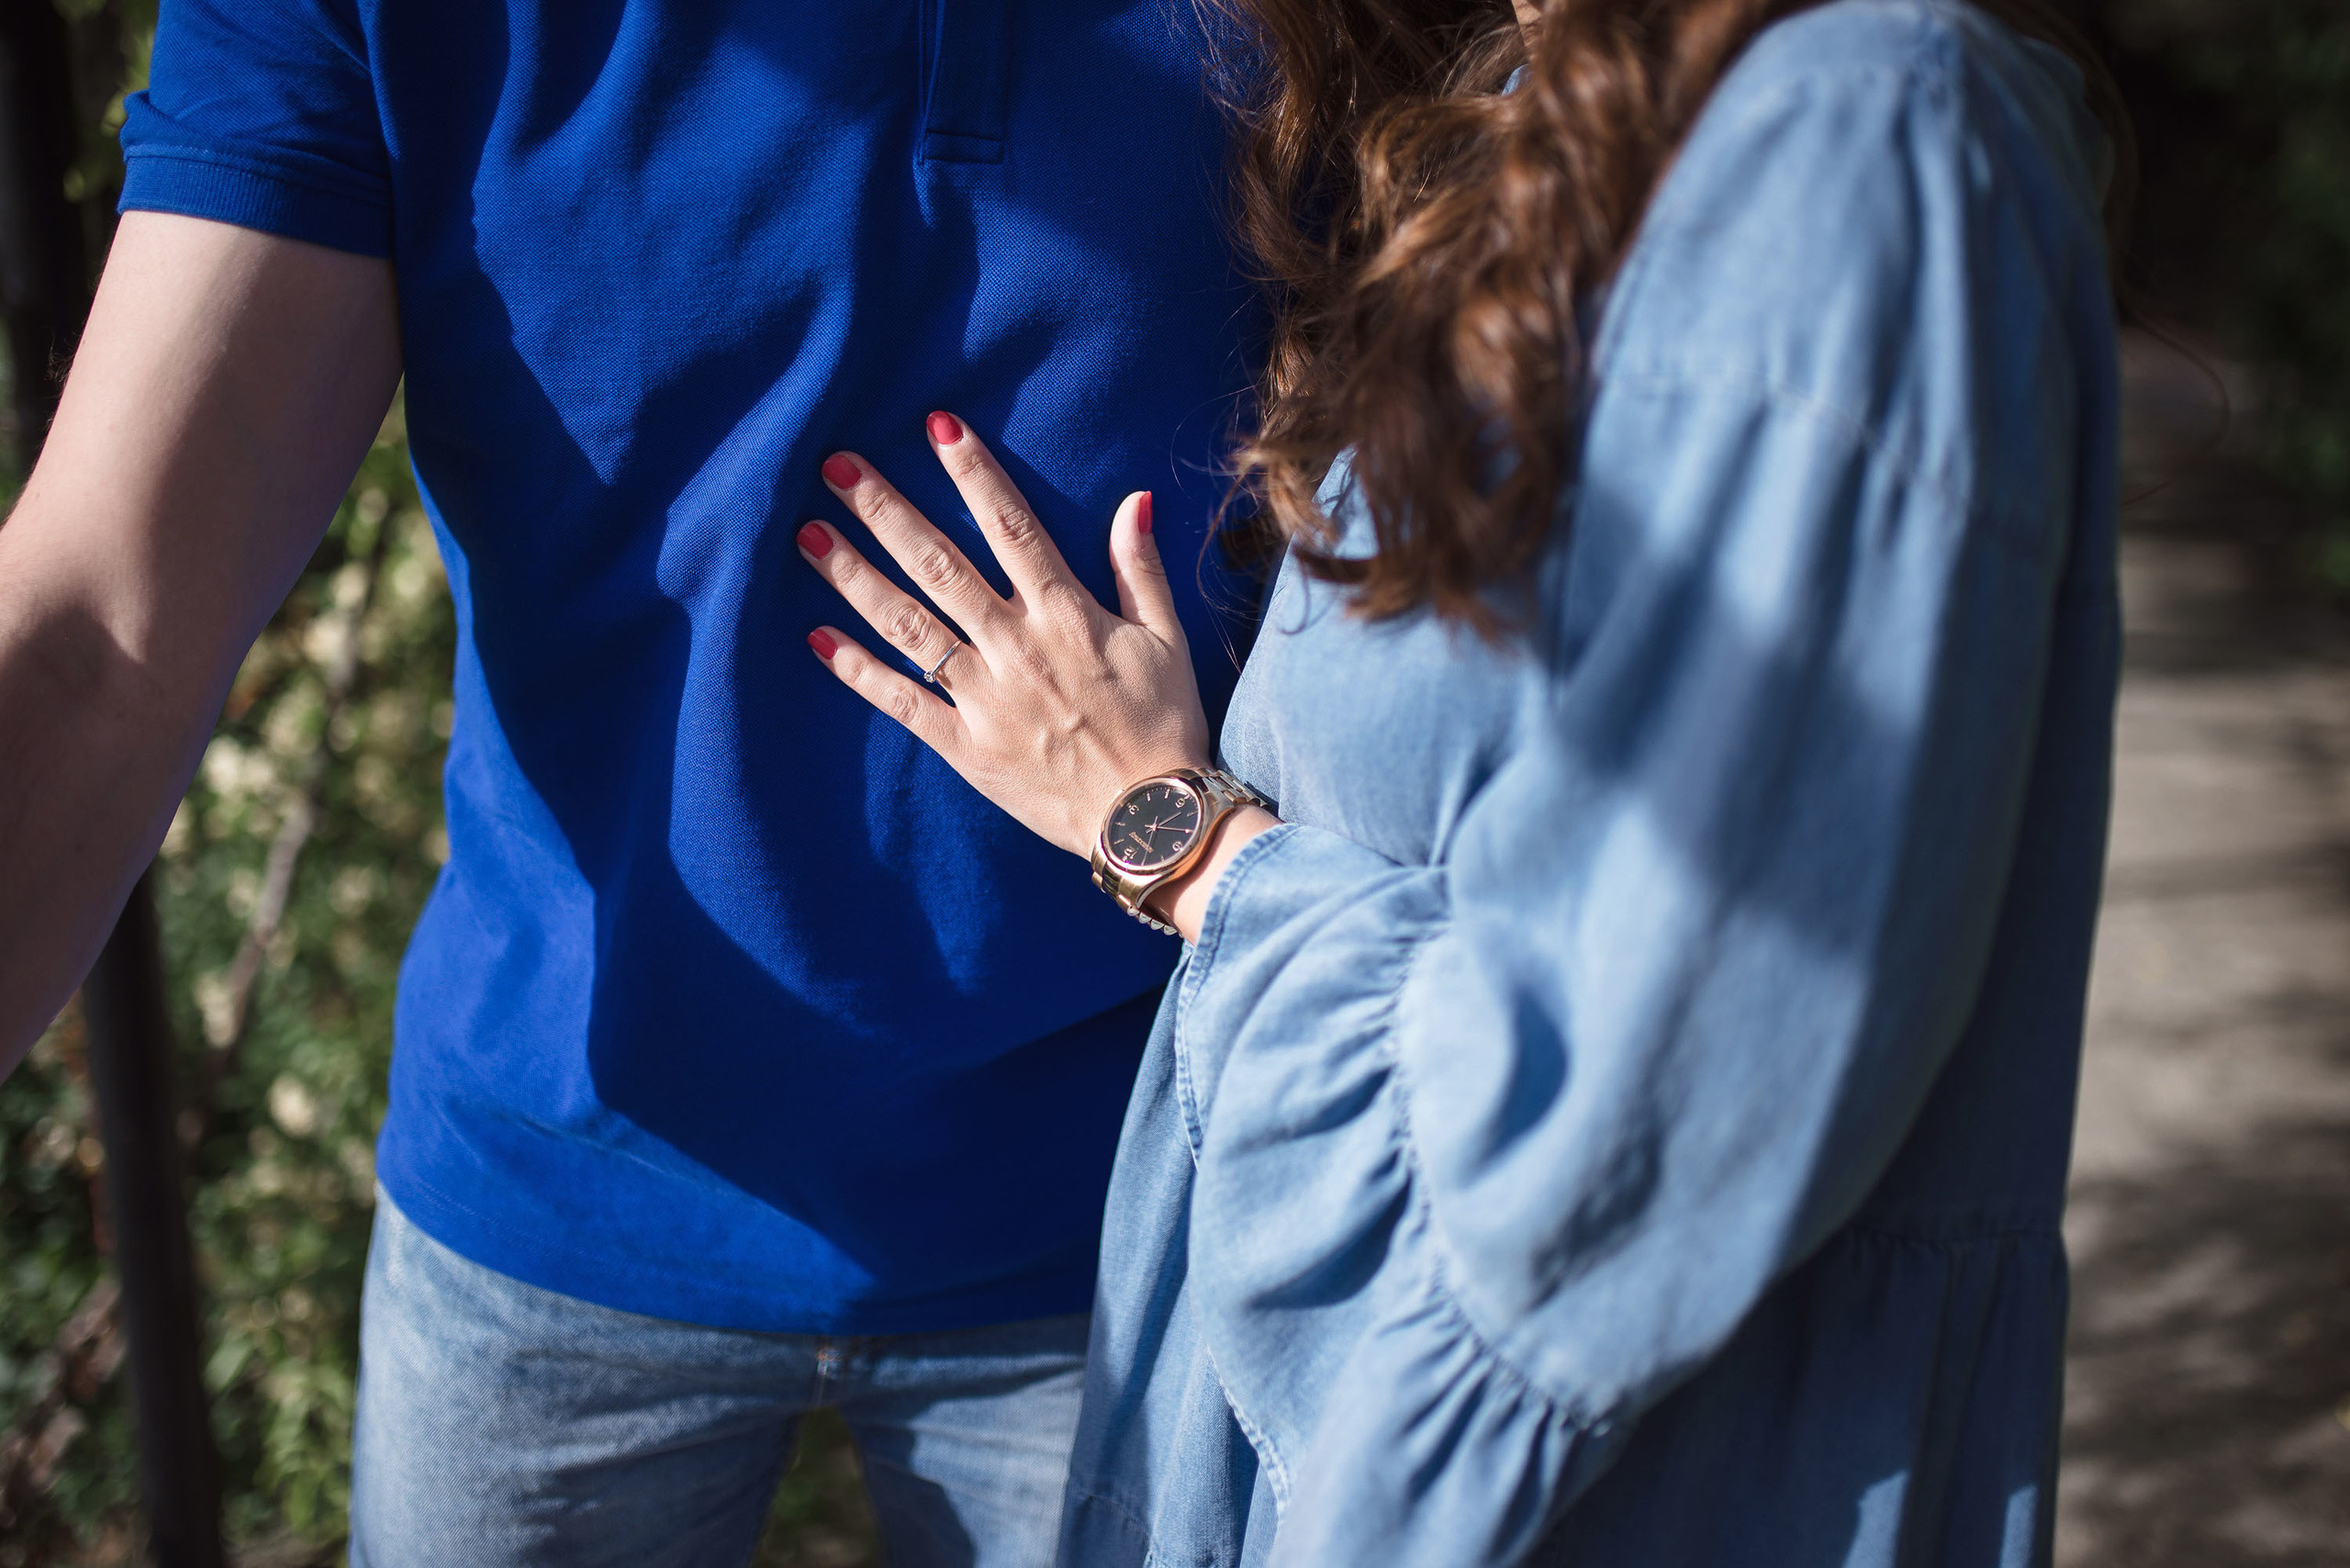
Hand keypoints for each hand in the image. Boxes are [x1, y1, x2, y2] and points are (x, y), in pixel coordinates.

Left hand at [798, 412, 1214, 859]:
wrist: (1151, 823)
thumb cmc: (1165, 727)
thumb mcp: (1167, 641)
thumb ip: (1140, 569)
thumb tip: (1134, 499)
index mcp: (1065, 615)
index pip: (1011, 526)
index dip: (973, 472)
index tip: (936, 425)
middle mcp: (1016, 647)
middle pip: (939, 564)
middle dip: (885, 511)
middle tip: (836, 465)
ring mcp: (984, 698)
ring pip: (908, 625)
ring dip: (853, 576)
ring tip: (806, 534)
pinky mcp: (964, 746)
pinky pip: (902, 701)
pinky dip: (858, 671)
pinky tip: (817, 636)